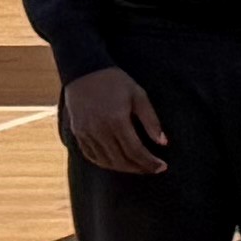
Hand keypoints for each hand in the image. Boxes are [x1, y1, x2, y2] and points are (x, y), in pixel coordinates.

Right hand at [58, 67, 172, 175]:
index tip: (162, 167)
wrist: (84, 71)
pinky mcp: (77, 133)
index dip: (150, 162)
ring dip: (124, 168)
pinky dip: (105, 163)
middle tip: (153, 169)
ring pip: (106, 161)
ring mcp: (86, 133)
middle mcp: (99, 130)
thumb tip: (163, 143)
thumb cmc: (116, 82)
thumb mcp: (139, 95)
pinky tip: (117, 163)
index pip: (135, 151)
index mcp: (116, 121)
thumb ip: (151, 121)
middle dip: (139, 168)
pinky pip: (91, 155)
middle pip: (121, 160)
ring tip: (138, 167)